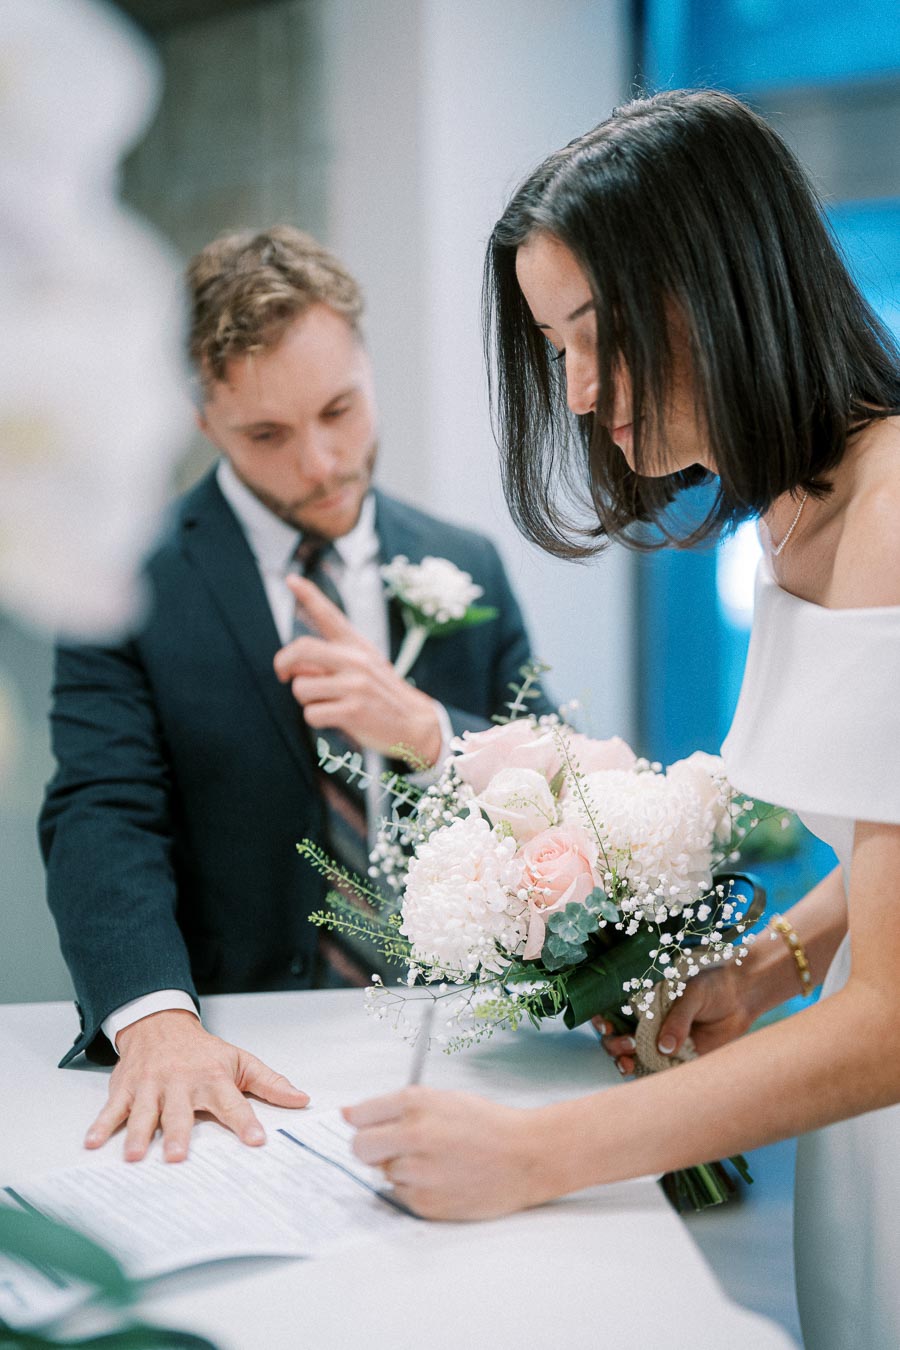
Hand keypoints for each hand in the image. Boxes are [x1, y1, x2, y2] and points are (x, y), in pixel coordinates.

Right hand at [84, 1010, 309, 1161]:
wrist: (161, 1024)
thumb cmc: (203, 1051)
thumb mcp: (240, 1061)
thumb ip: (270, 1084)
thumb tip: (302, 1099)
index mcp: (213, 1078)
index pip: (233, 1102)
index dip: (245, 1121)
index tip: (256, 1141)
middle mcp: (181, 1083)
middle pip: (180, 1112)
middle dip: (178, 1134)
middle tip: (177, 1156)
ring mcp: (151, 1086)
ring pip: (145, 1112)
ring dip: (139, 1134)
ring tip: (135, 1157)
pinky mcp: (127, 1089)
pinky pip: (112, 1109)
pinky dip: (101, 1125)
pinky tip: (93, 1143)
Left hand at [274, 574, 441, 765]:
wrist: (416, 724)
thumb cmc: (382, 696)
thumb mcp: (366, 666)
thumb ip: (333, 659)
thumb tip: (296, 666)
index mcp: (358, 646)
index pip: (330, 616)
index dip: (309, 595)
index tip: (291, 579)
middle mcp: (356, 660)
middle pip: (302, 649)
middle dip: (283, 663)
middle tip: (284, 675)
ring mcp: (355, 685)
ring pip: (301, 687)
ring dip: (306, 700)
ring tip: (328, 703)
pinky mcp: (353, 711)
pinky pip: (311, 713)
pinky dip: (316, 719)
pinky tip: (337, 720)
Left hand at [343, 1085, 547, 1219]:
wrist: (526, 1157)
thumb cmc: (487, 1125)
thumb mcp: (443, 1099)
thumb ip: (395, 1106)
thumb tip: (348, 1115)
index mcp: (417, 1103)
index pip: (360, 1115)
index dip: (363, 1121)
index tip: (367, 1126)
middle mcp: (414, 1135)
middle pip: (359, 1147)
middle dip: (370, 1148)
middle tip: (392, 1148)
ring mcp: (419, 1172)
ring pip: (383, 1173)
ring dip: (400, 1168)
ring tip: (436, 1161)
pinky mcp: (426, 1202)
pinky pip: (401, 1195)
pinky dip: (416, 1188)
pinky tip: (443, 1178)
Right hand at [593, 962, 756, 1074]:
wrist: (741, 997)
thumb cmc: (713, 985)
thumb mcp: (692, 994)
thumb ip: (678, 1019)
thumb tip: (664, 1047)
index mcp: (644, 998)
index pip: (612, 1009)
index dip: (602, 1018)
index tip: (605, 1025)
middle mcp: (646, 1020)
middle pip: (616, 1036)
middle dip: (614, 1043)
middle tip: (628, 1043)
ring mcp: (659, 1039)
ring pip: (631, 1055)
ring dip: (624, 1060)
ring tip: (630, 1061)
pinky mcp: (676, 1056)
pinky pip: (654, 1068)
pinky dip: (645, 1074)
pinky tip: (640, 1073)